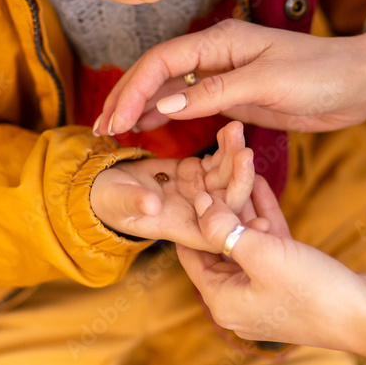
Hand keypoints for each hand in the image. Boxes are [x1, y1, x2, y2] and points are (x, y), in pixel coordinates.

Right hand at [90, 122, 259, 249]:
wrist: (104, 184)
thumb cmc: (106, 200)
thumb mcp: (117, 200)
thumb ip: (135, 202)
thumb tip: (151, 205)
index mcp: (181, 227)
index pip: (218, 236)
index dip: (240, 231)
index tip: (262, 219)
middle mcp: (196, 212)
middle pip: (229, 202)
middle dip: (240, 179)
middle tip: (246, 153)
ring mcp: (198, 190)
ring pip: (227, 177)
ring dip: (235, 156)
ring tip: (236, 131)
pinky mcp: (196, 171)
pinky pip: (218, 160)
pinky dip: (225, 146)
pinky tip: (230, 128)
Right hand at [94, 16, 365, 135]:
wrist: (358, 83)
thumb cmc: (319, 73)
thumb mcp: (265, 83)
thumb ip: (212, 94)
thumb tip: (162, 105)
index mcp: (219, 42)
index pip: (161, 61)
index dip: (133, 89)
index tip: (114, 120)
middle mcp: (214, 56)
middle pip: (157, 74)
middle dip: (126, 99)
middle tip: (101, 130)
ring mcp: (222, 77)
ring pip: (169, 90)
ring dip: (140, 108)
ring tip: (113, 133)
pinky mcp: (234, 98)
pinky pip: (189, 105)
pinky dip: (164, 116)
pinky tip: (146, 129)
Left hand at [176, 184, 365, 359]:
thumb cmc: (311, 291)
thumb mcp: (262, 255)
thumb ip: (225, 230)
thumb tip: (200, 203)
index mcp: (222, 301)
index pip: (192, 254)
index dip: (191, 217)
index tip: (187, 183)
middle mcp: (239, 298)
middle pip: (219, 245)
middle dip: (217, 206)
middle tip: (209, 168)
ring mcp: (265, 289)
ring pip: (246, 240)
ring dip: (242, 206)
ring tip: (232, 168)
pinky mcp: (289, 279)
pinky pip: (269, 244)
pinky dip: (265, 216)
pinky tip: (259, 182)